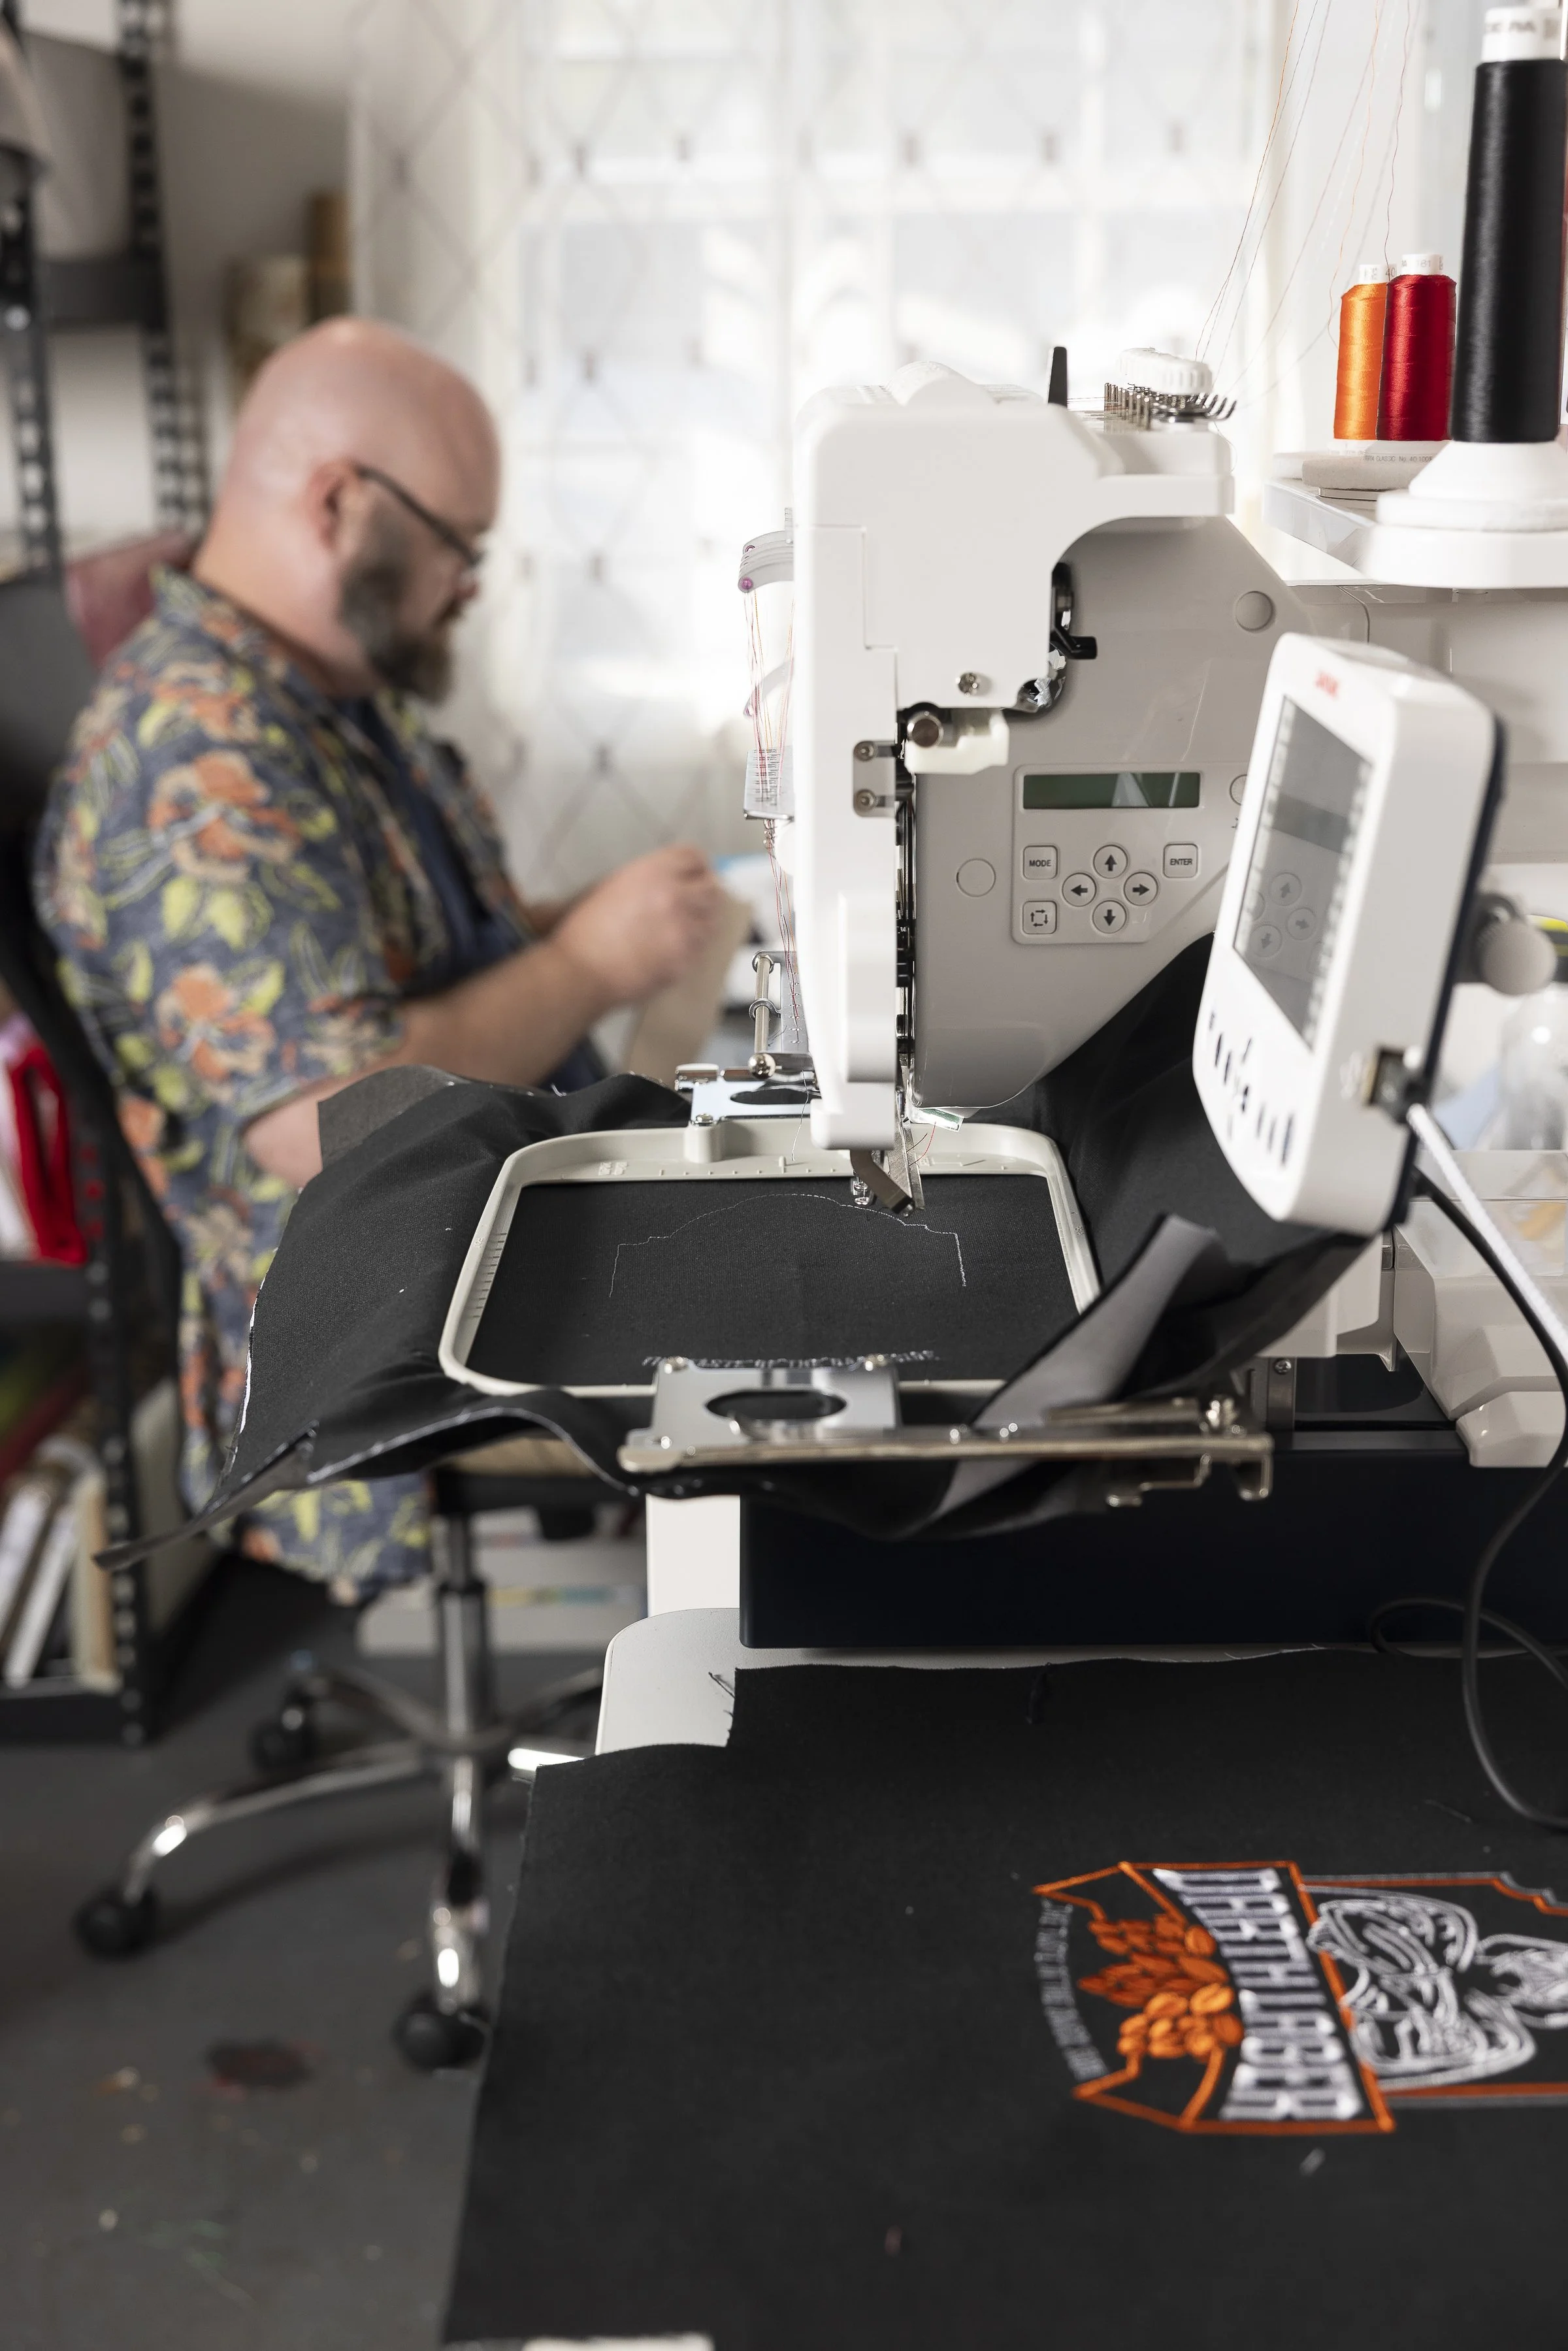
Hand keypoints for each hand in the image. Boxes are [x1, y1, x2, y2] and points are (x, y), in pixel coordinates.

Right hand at [551, 844, 722, 1007]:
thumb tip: (672, 882)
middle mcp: (675, 895)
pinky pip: (701, 947)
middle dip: (704, 892)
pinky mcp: (685, 958)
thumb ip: (647, 880)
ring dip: (700, 920)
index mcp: (654, 871)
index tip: (695, 873)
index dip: (695, 865)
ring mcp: (684, 929)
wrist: (582, 970)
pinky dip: (692, 946)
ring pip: (711, 919)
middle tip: (696, 900)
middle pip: (711, 886)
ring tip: (683, 927)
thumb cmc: (586, 930)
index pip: (693, 857)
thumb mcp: (613, 886)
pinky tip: (674, 948)